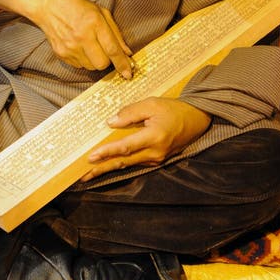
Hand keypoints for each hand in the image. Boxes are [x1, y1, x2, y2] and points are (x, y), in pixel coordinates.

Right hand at [35, 0, 133, 77]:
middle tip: (104, 50)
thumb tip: (127, 53)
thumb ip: (116, 33)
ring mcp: (70, 47)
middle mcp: (81, 37)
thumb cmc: (77, 7)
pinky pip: (79, 66)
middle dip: (107, 60)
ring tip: (90, 46)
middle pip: (102, 63)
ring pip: (91, 67)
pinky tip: (80, 47)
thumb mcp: (101, 12)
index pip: (112, 49)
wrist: (49, 7)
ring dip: (95, 60)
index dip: (122, 63)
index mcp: (94, 23)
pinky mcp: (61, 54)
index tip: (128, 74)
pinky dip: (83, 60)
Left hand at [81, 97, 211, 180]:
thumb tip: (111, 123)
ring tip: (91, 174)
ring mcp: (157, 158)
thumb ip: (131, 113)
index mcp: (154, 137)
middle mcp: (155, 152)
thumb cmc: (173, 109)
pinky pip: (136, 163)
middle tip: (83, 176)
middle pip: (124, 162)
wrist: (196, 119)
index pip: (125, 147)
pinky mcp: (157, 160)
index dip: (107, 152)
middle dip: (102, 169)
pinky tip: (109, 166)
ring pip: (129, 165)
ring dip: (109, 169)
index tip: (91, 157)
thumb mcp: (151, 104)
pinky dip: (121, 165)